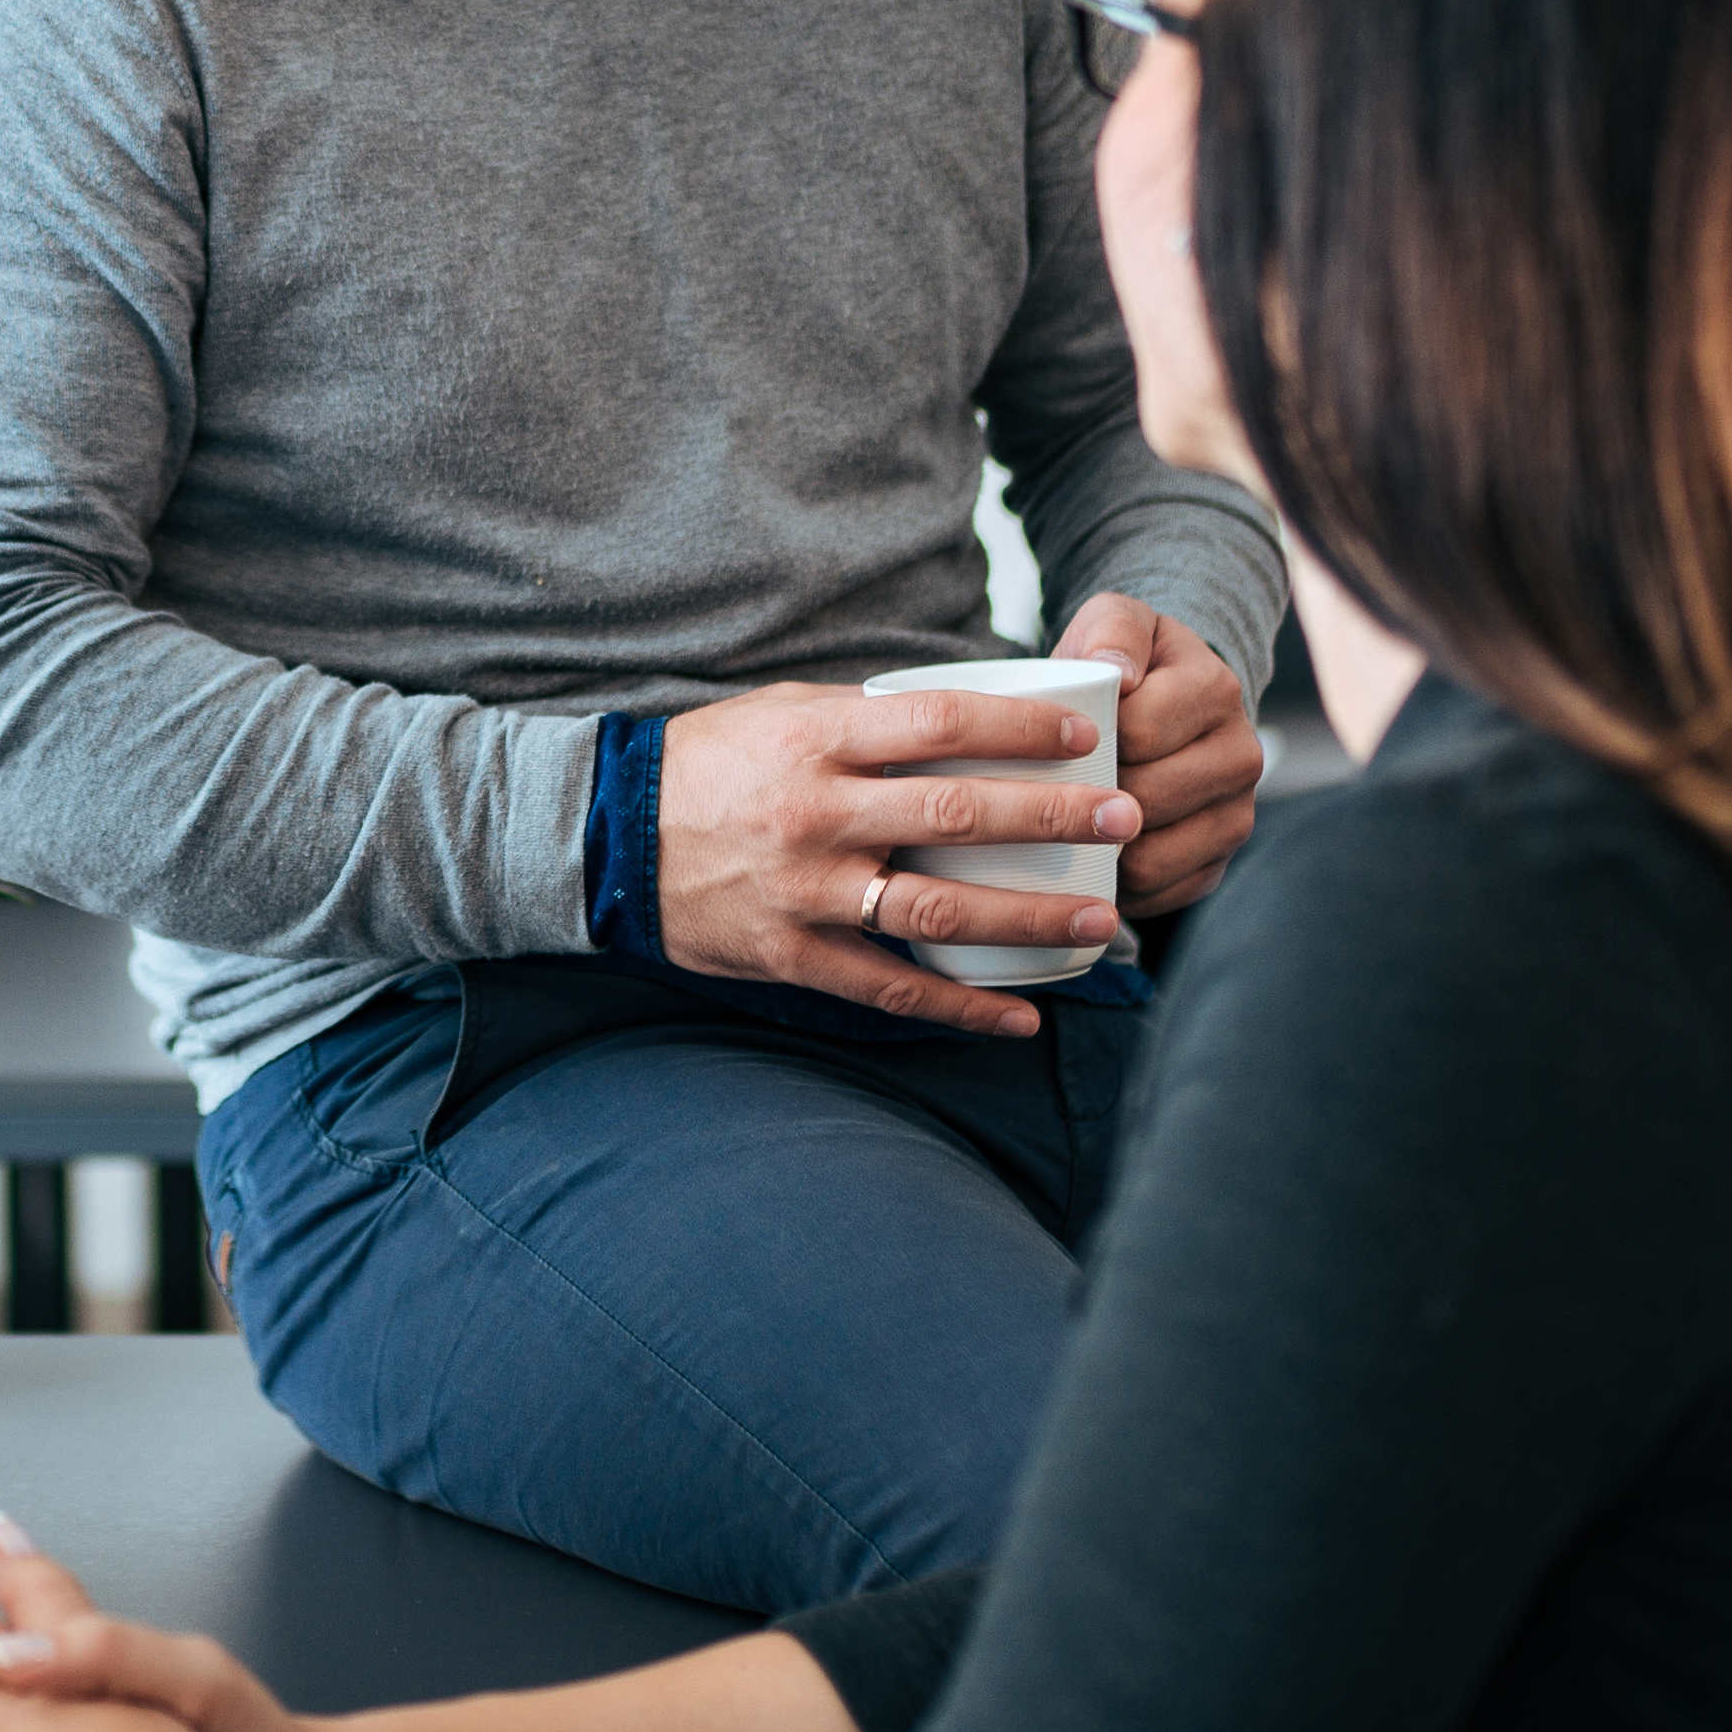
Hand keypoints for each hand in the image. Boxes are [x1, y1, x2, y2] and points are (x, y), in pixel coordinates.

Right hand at [651, 680, 1143, 1032]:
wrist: (605, 836)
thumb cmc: (712, 763)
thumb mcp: (783, 714)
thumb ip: (872, 720)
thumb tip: (976, 721)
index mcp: (815, 739)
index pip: (938, 724)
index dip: (1019, 730)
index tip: (1087, 738)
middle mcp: (813, 815)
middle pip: (952, 816)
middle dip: (1051, 819)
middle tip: (1127, 819)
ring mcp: (802, 892)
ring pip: (933, 911)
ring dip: (1026, 918)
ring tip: (1101, 920)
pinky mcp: (789, 956)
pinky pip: (888, 988)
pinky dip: (960, 1007)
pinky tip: (1022, 1017)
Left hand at [1054, 595, 1267, 917]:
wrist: (1156, 708)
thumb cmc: (1122, 668)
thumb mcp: (1112, 624)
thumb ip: (1113, 630)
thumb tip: (1119, 673)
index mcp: (1216, 691)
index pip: (1138, 733)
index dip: (1086, 741)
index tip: (1063, 734)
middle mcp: (1241, 756)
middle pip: (1146, 799)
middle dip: (1090, 797)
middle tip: (1056, 785)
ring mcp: (1236, 816)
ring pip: (1151, 858)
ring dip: (1099, 850)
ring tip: (1068, 823)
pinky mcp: (1217, 865)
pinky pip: (1159, 895)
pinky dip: (1117, 886)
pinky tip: (1092, 858)